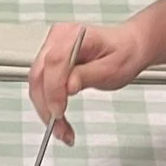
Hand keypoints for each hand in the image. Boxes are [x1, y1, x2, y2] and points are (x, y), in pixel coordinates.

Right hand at [28, 19, 151, 144]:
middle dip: (46, 106)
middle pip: (39, 75)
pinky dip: (47, 105)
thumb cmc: (124, 53)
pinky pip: (41, 86)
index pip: (54, 62)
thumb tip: (68, 87)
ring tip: (62, 129)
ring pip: (37, 84)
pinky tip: (58, 119)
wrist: (128, 47)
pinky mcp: (50, 62)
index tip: (59, 112)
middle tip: (59, 128)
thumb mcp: (112, 68)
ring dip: (45, 110)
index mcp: (75, 35)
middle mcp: (59, 38)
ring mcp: (52, 49)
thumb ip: (88, 75)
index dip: (53, 90)